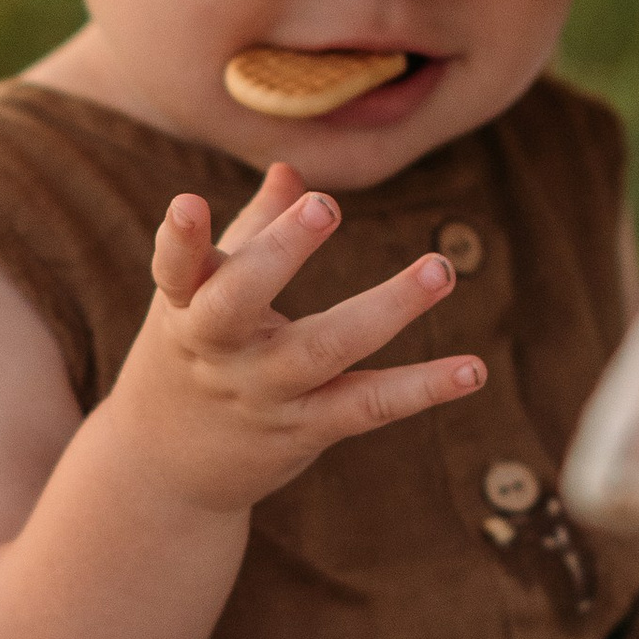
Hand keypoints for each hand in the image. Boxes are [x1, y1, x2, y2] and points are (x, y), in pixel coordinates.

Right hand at [103, 159, 486, 516]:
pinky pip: (367, 405)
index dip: (179, 238)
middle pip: (238, 302)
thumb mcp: (202, 298)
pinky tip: (473, 370)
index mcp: (186, 305)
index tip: (187, 202)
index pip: (175, 268)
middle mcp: (218, 349)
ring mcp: (263, 392)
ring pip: (321, 350)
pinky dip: (422, 389)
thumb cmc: (192, 356)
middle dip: (278, 251)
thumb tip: (291, 169)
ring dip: (385, 307)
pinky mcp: (303, 430)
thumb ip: (250, 232)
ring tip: (440, 269)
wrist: (165, 469)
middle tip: (324, 205)